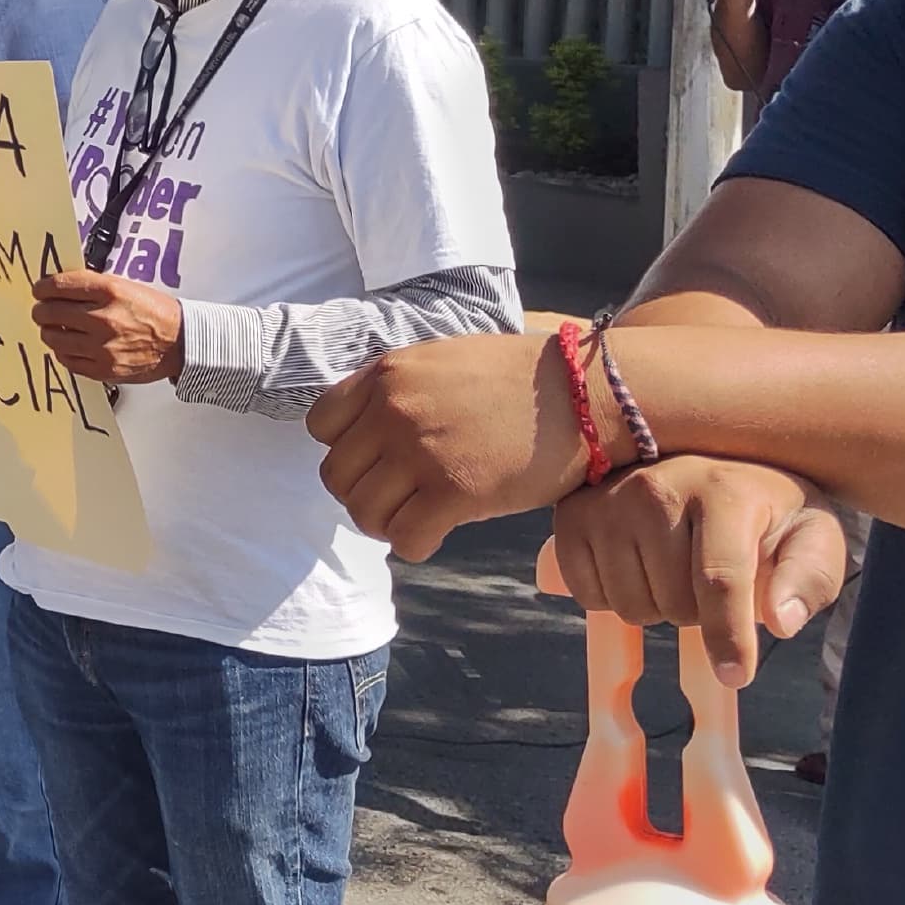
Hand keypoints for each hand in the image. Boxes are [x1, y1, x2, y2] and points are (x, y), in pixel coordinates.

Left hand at [31, 269, 183, 383]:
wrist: (180, 342)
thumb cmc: (155, 312)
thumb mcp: (125, 286)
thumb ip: (93, 287)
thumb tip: (60, 288)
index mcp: (109, 291)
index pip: (60, 286)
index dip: (42, 288)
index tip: (39, 290)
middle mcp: (103, 318)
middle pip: (50, 313)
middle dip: (41, 310)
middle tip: (41, 310)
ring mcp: (102, 347)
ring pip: (54, 338)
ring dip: (49, 332)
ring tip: (54, 329)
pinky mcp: (103, 369)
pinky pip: (67, 361)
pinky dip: (63, 352)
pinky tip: (69, 346)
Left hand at [308, 333, 581, 560]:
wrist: (584, 394)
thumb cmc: (520, 379)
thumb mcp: (443, 360)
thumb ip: (398, 388)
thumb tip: (365, 432)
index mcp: (388, 373)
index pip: (321, 424)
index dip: (345, 448)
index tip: (373, 459)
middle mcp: (393, 410)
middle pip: (336, 475)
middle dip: (362, 493)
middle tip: (395, 499)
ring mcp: (420, 452)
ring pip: (363, 512)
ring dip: (386, 523)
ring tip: (414, 516)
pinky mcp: (454, 493)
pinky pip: (404, 539)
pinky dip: (415, 544)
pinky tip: (436, 533)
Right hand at [552, 460, 846, 689]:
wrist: (705, 461)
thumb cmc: (765, 510)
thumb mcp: (811, 537)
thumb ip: (808, 578)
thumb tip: (780, 622)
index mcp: (724, 492)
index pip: (720, 579)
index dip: (729, 635)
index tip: (736, 676)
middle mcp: (657, 488)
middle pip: (673, 603)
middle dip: (698, 613)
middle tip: (710, 583)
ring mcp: (608, 501)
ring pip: (629, 605)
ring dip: (656, 606)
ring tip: (672, 571)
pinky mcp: (571, 515)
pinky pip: (587, 594)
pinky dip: (612, 598)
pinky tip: (634, 567)